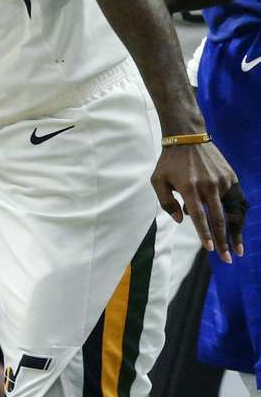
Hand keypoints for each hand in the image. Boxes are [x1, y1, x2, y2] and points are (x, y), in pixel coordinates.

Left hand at [151, 142, 247, 262]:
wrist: (187, 138)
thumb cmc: (169, 162)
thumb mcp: (157, 180)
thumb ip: (166, 202)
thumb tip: (181, 221)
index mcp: (189, 187)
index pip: (199, 216)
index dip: (204, 233)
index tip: (209, 249)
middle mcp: (208, 186)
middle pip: (219, 219)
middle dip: (223, 241)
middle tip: (226, 258)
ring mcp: (222, 181)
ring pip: (234, 212)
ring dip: (237, 232)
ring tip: (238, 249)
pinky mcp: (231, 177)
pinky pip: (238, 200)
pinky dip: (240, 215)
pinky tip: (239, 227)